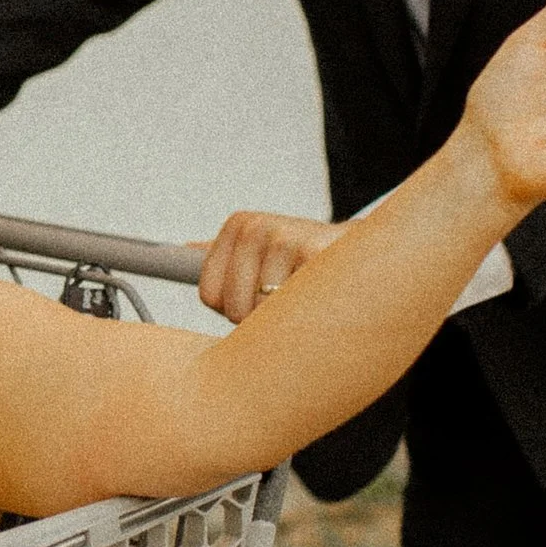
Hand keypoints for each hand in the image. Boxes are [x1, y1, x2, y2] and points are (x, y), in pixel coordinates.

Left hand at [197, 210, 346, 325]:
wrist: (362, 253)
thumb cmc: (304, 261)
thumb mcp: (262, 249)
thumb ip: (226, 253)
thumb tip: (183, 249)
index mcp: (238, 226)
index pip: (209, 294)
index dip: (234, 308)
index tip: (258, 296)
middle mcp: (257, 227)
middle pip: (233, 307)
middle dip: (259, 318)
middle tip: (286, 299)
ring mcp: (285, 238)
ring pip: (262, 313)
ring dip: (285, 320)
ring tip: (304, 297)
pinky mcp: (314, 255)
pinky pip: (291, 311)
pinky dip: (304, 316)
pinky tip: (318, 298)